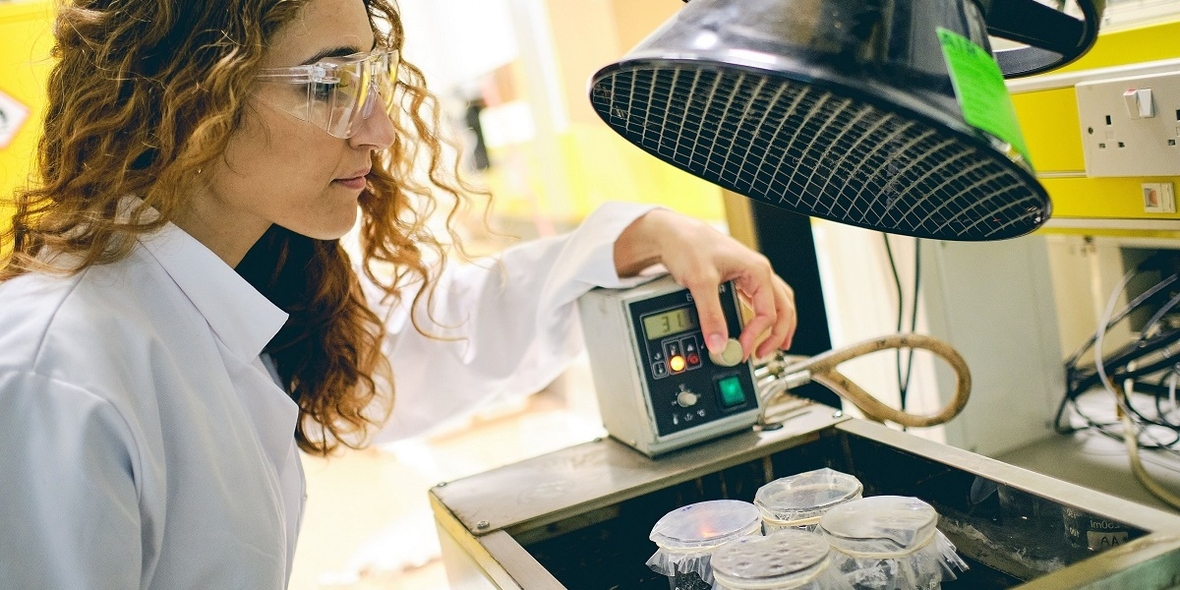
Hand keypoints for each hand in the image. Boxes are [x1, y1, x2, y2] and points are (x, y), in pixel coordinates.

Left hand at [614, 208, 795, 360]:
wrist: (673, 233)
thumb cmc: (689, 246)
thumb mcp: (700, 282)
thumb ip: (710, 315)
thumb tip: (718, 344)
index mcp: (757, 271)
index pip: (767, 313)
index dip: (755, 336)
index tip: (740, 350)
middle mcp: (758, 272)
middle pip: (783, 308)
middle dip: (779, 334)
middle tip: (764, 354)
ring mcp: (751, 275)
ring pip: (778, 303)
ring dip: (779, 325)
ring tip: (776, 345)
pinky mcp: (741, 279)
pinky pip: (763, 300)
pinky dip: (766, 316)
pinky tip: (759, 326)